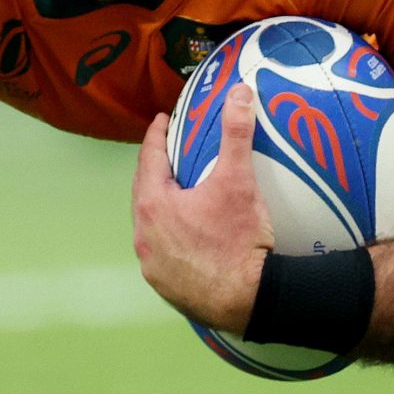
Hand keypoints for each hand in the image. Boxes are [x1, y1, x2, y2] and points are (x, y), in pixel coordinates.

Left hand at [132, 82, 271, 334]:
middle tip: (167, 153)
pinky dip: (168, 236)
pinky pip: (160, 252)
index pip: (148, 159)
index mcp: (153, 205)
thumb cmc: (239, 240)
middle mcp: (143, 235)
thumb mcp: (238, 181)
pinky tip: (185, 235)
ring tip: (177, 194)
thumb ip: (236, 134)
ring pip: (149, 225)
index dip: (155, 136)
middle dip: (154, 169)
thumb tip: (240, 93)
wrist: (249, 299)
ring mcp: (151, 264)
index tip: (161, 121)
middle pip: (144, 191)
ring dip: (159, 206)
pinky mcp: (164, 285)